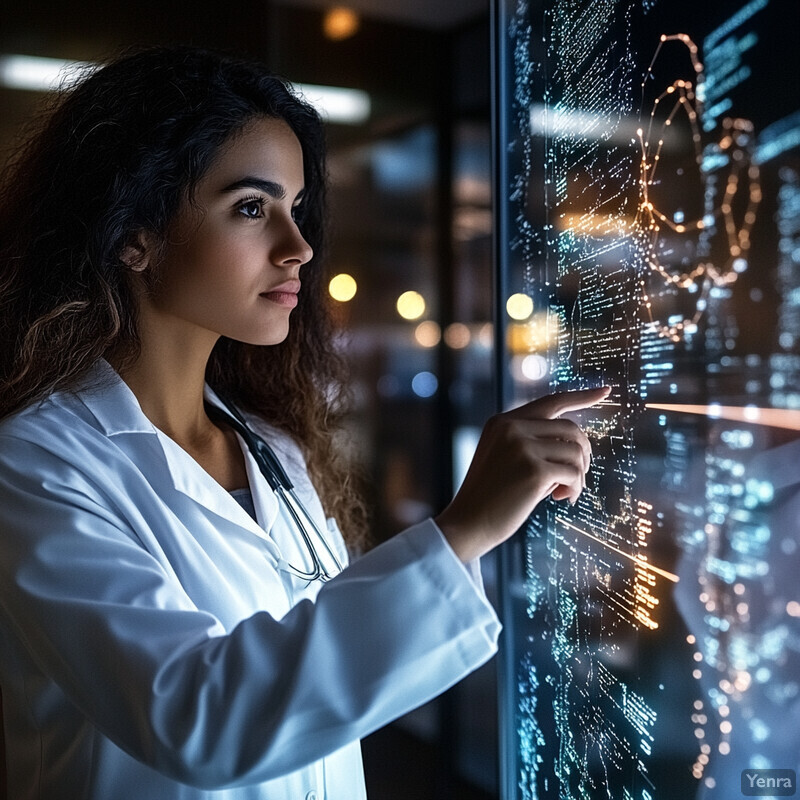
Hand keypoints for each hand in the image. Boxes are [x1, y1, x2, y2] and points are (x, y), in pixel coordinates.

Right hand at [434, 386, 610, 562]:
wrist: (467, 524)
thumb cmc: (490, 497)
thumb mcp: (507, 461)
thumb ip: (534, 445)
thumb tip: (578, 445)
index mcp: (502, 422)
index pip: (550, 402)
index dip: (582, 396)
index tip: (607, 390)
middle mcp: (511, 427)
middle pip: (570, 429)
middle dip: (582, 453)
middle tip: (576, 477)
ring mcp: (522, 446)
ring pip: (575, 451)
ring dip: (578, 475)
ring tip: (564, 493)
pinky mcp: (534, 470)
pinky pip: (573, 474)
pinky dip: (575, 489)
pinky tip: (562, 500)